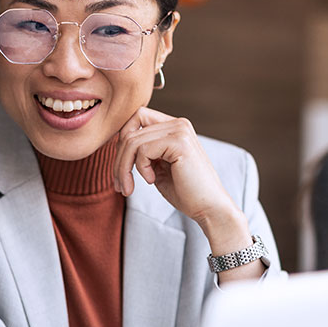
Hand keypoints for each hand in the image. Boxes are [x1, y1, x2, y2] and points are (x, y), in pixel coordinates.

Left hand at [113, 107, 249, 253]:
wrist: (209, 208)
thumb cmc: (185, 191)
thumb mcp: (158, 166)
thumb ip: (143, 152)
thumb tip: (118, 143)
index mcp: (174, 127)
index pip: (136, 118)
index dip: (122, 141)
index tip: (121, 168)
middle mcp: (178, 123)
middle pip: (130, 130)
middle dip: (118, 160)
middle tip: (120, 185)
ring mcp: (179, 130)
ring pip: (132, 141)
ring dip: (123, 168)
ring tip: (127, 188)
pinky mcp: (179, 142)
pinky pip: (143, 150)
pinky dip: (140, 168)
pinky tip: (151, 181)